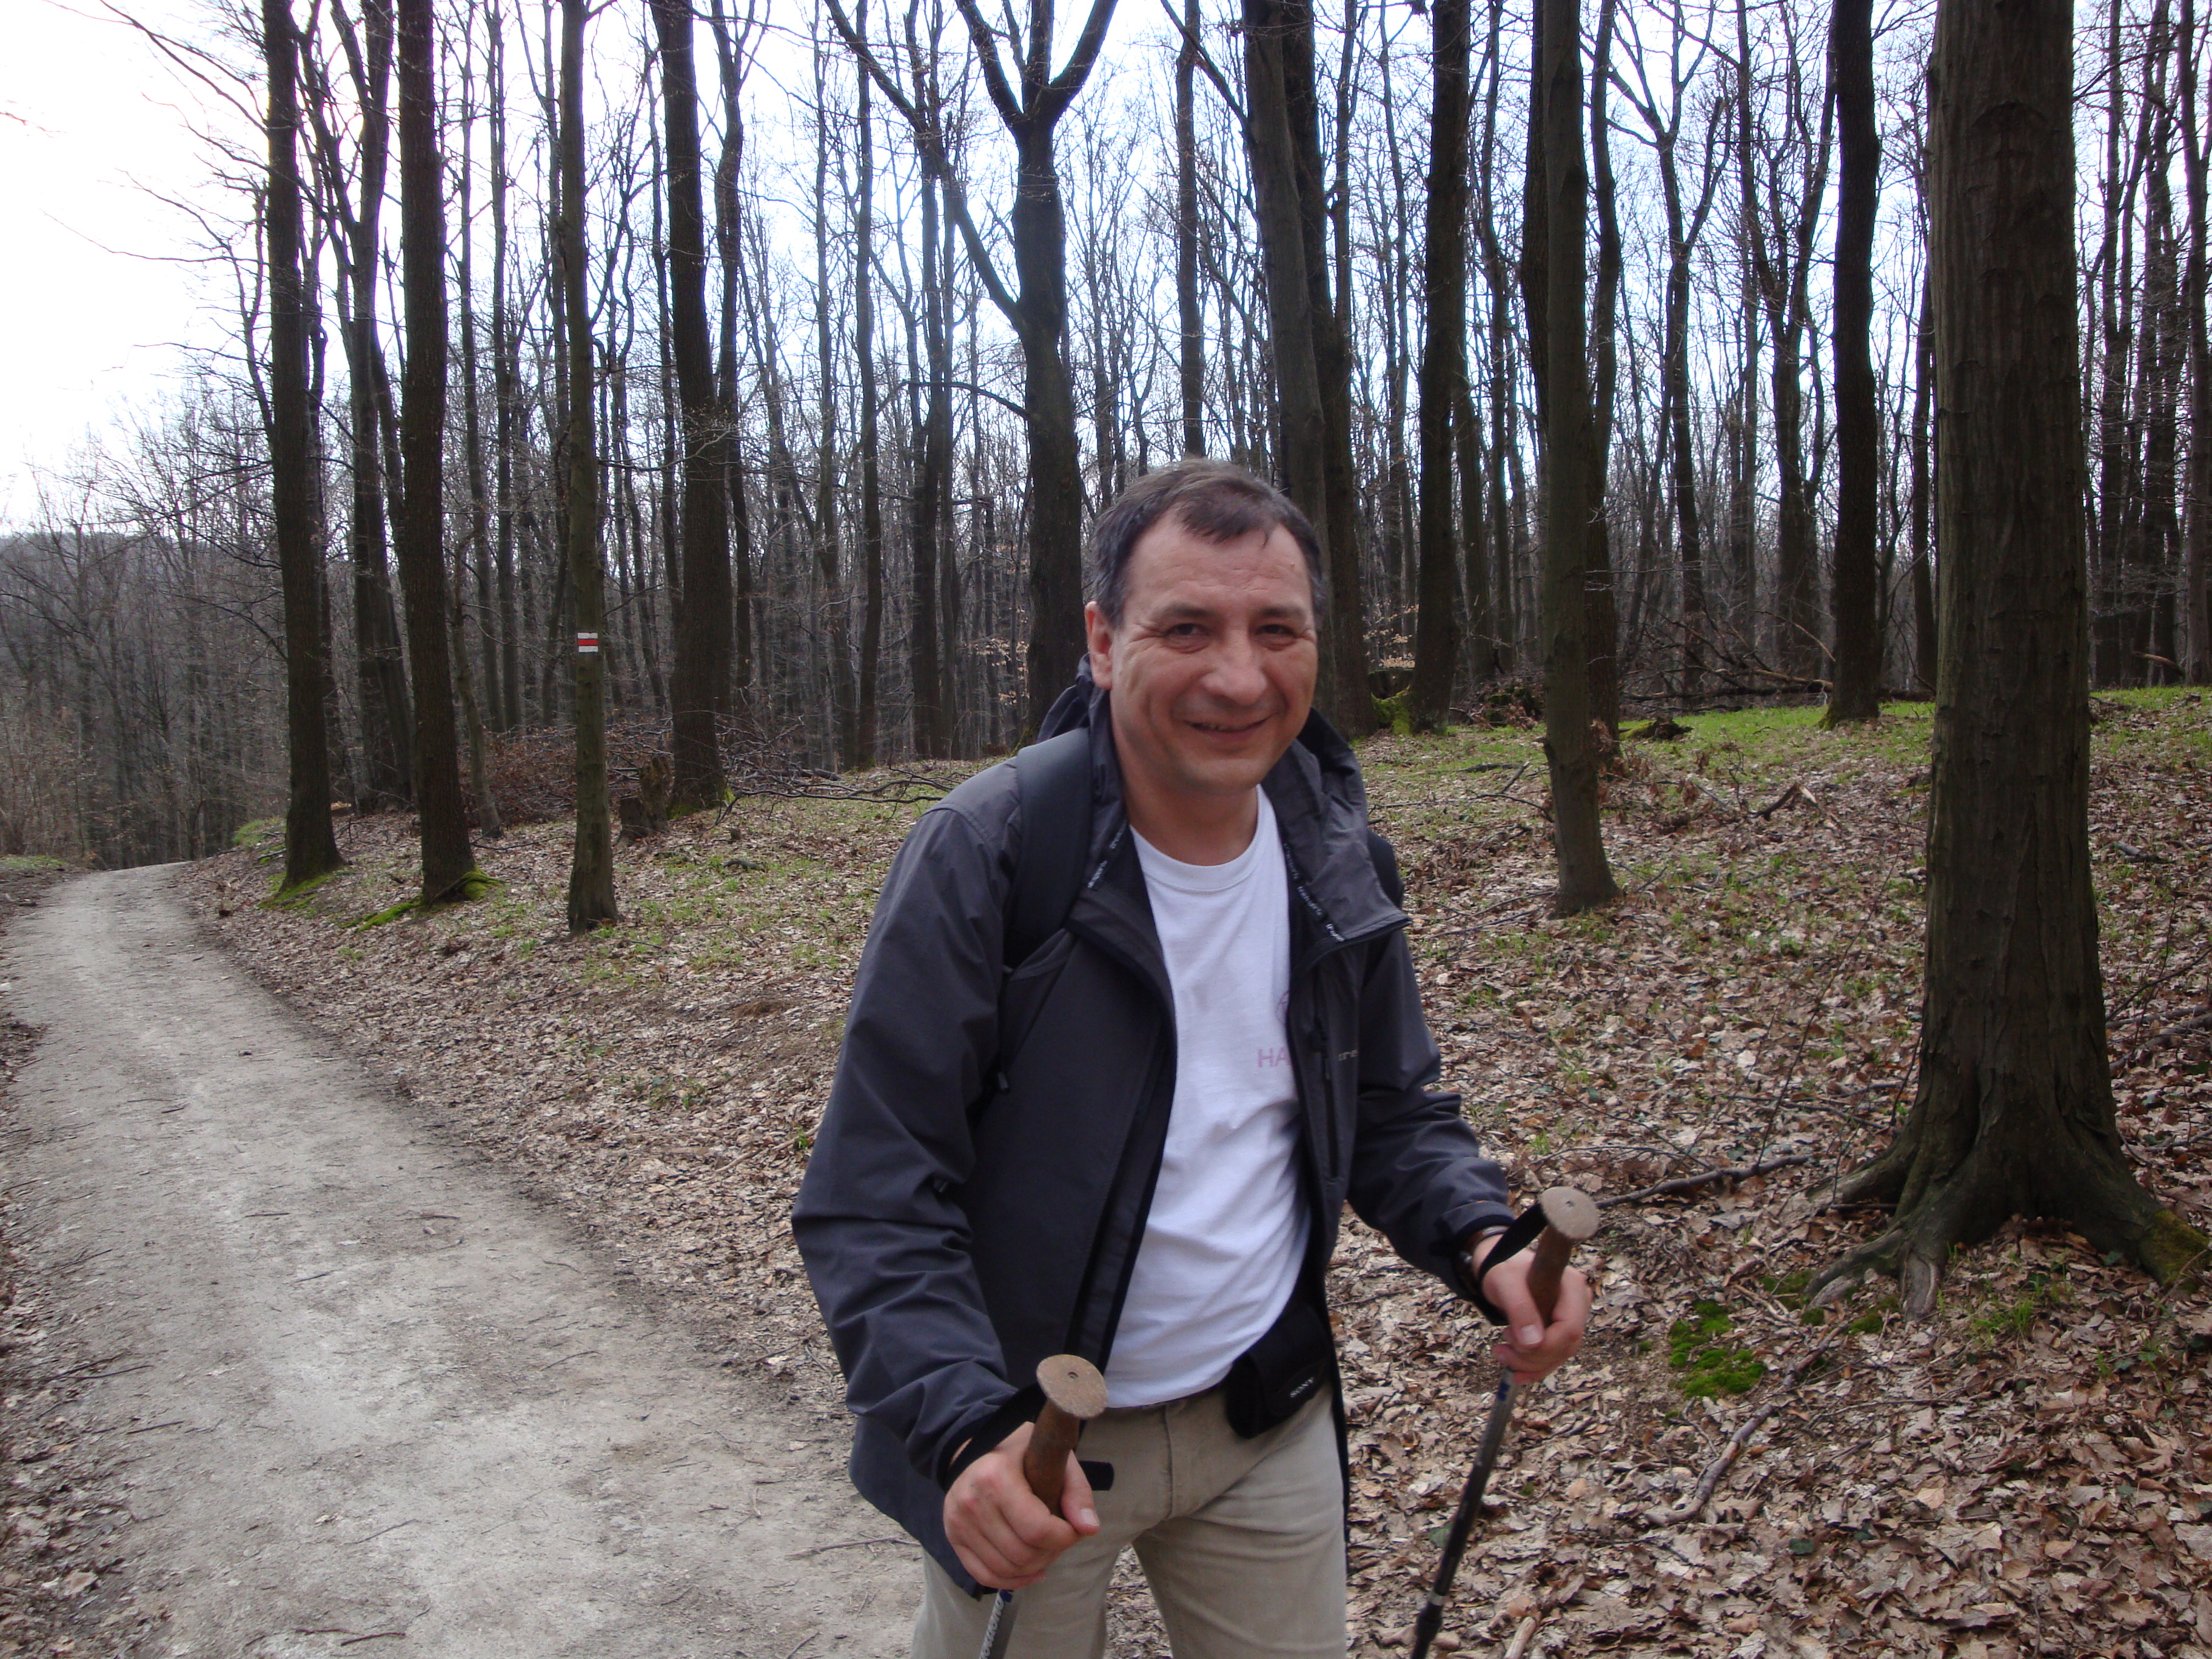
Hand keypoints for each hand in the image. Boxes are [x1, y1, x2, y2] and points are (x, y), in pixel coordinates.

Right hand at [942, 1419, 1099, 1589]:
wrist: (979, 1449)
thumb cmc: (1021, 1454)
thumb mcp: (1054, 1458)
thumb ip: (1077, 1491)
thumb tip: (1089, 1528)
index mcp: (996, 1477)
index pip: (1037, 1529)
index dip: (1064, 1537)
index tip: (1073, 1528)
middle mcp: (972, 1502)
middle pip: (1022, 1554)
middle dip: (1051, 1553)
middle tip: (1060, 1538)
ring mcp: (958, 1522)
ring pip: (1005, 1570)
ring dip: (1034, 1567)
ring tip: (1046, 1550)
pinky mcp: (953, 1537)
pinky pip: (985, 1575)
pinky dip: (1012, 1581)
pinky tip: (1030, 1571)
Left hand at [1469, 1233, 1589, 1386]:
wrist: (1500, 1266)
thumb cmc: (1503, 1267)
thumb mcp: (1505, 1282)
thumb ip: (1519, 1308)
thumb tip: (1533, 1343)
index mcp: (1572, 1286)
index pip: (1570, 1328)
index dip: (1545, 1344)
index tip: (1512, 1340)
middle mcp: (1578, 1303)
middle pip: (1565, 1345)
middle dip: (1532, 1356)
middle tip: (1501, 1349)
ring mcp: (1572, 1318)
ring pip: (1559, 1355)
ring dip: (1529, 1363)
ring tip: (1501, 1353)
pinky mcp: (1561, 1330)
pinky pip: (1554, 1356)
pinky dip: (1534, 1367)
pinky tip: (1515, 1370)